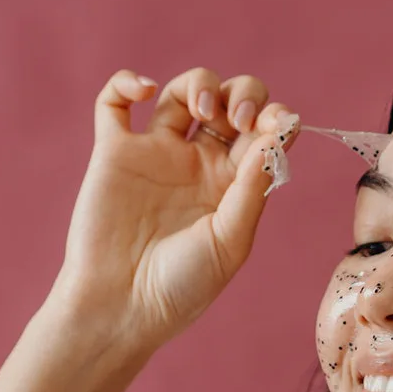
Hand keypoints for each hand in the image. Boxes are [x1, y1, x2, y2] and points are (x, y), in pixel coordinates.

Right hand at [49, 68, 296, 352]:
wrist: (122, 308)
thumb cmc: (182, 286)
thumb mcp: (230, 240)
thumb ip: (252, 188)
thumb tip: (276, 138)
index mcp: (235, 185)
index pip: (263, 133)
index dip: (275, 118)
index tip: (277, 125)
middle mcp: (200, 164)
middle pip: (231, 104)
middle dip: (244, 95)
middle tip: (240, 118)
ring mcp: (157, 155)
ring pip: (182, 92)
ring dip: (199, 83)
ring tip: (202, 108)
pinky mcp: (114, 153)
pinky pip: (115, 102)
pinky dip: (126, 83)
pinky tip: (145, 91)